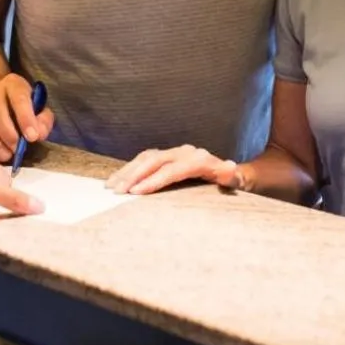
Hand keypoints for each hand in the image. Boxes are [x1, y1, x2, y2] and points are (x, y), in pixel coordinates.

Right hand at [0, 74, 54, 161]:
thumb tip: (39, 134)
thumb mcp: (38, 107)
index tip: (32, 137)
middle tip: (16, 149)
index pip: (19, 98)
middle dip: (7, 133)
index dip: (25, 118)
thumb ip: (43, 120)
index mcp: (13, 84)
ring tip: (6, 155)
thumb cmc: (22, 107)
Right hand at [105, 145, 246, 195]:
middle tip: (117, 192)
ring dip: (127, 171)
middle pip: (154, 161)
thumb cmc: (230, 182)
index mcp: (198, 159)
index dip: (153, 180)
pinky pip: (144, 159)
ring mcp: (173, 152)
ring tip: (111, 187)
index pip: (171, 170)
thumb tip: (230, 167)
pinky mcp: (166, 156)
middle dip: (134, 176)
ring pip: (145, 158)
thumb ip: (229, 175)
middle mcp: (184, 152)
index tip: (135, 193)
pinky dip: (129, 169)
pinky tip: (115, 180)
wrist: (229, 173)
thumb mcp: (233, 180)